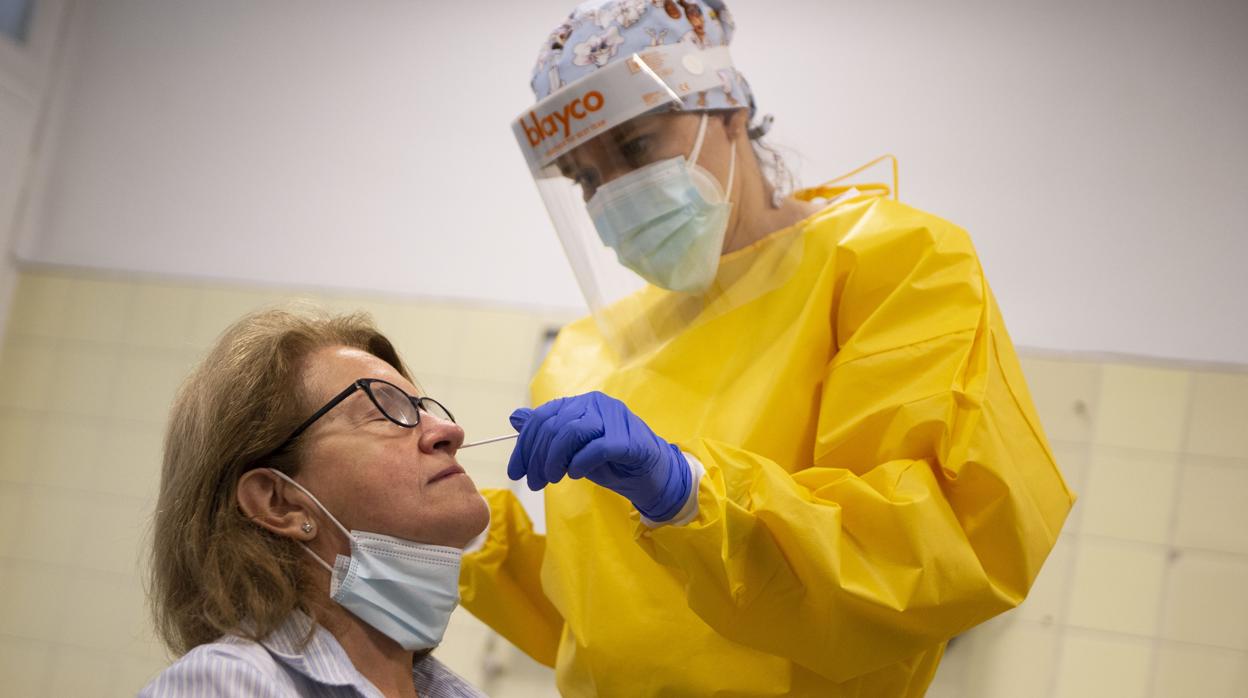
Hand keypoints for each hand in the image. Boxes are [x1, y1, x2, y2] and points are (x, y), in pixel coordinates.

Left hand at [507, 392, 691, 521]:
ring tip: (552, 479)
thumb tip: (516, 417)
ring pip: (573, 431)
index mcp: (582, 403)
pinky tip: (576, 474)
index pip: (543, 417)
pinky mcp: (630, 439)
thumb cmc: (611, 462)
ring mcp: (616, 418)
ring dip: (555, 459)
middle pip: (554, 425)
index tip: (516, 472)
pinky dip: (582, 462)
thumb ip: (547, 433)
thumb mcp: (572, 450)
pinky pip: (598, 447)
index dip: (525, 446)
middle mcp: (597, 404)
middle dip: (537, 456)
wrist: (651, 476)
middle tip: (533, 483)